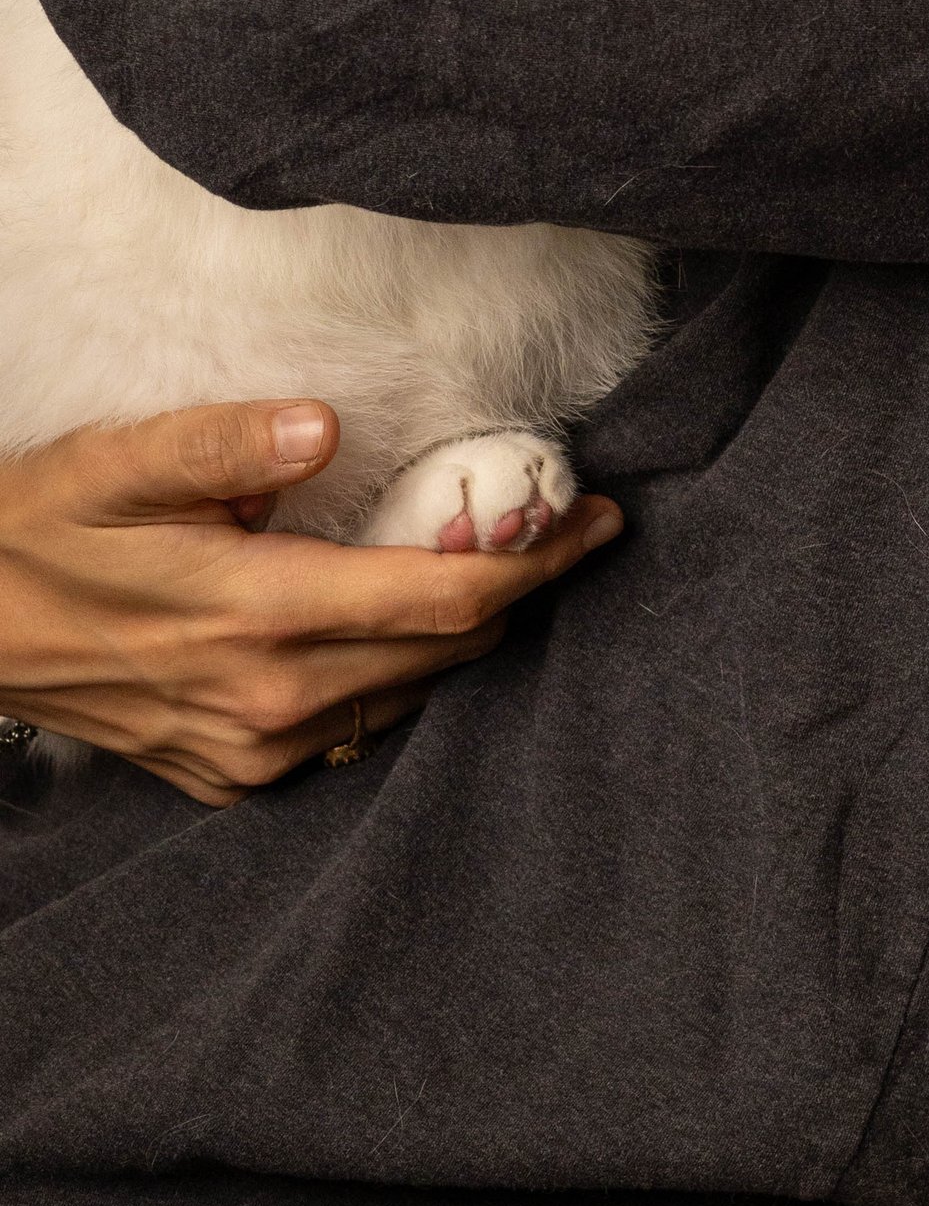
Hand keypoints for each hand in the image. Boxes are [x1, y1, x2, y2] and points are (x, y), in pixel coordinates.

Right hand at [0, 403, 620, 805]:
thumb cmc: (39, 531)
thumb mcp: (115, 463)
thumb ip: (222, 444)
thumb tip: (323, 428)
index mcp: (255, 615)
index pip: (442, 600)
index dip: (536, 562)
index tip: (596, 519)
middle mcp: (267, 700)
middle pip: (447, 653)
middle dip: (522, 590)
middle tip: (569, 526)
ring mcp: (249, 751)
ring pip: (409, 697)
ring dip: (462, 637)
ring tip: (500, 567)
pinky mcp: (229, 776)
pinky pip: (351, 731)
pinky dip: (395, 679)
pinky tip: (400, 626)